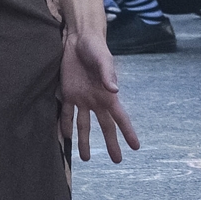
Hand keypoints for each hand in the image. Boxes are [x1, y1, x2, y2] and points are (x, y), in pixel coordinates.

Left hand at [58, 19, 141, 163]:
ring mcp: (82, 98)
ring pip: (84, 125)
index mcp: (108, 95)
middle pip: (105, 127)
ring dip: (84, 140)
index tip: (136, 147)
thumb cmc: (96, 47)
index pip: (120, 118)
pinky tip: (64, 137)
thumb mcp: (103, 60)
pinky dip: (65, 125)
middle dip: (111, 144)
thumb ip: (108, 75)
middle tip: (117, 160)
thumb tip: (115, 91)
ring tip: (85, 158)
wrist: (78, 39)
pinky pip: (67, 113)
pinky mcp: (68, 93)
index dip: (128, 132)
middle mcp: (97, 100)